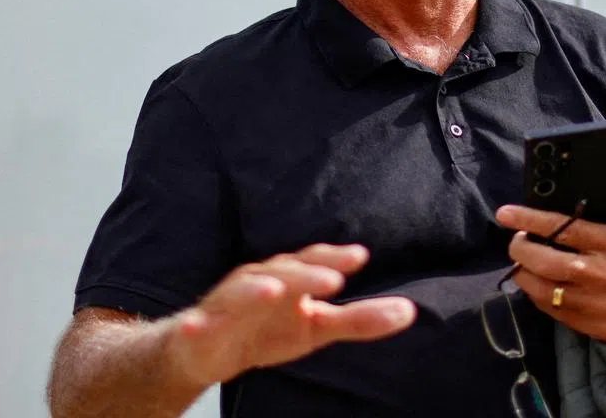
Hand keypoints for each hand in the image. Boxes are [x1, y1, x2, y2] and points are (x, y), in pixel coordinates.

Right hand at [165, 243, 415, 386]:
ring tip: (273, 290)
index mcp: (289, 278)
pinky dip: (195, 323)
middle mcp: (258, 282)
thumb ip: (360, 319)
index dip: (334, 258)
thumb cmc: (268, 329)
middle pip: (284, 273)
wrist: (205, 350)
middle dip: (307, 274)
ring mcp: (226, 305)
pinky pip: (195, 325)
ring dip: (255, 289)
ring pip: (240, 292)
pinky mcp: (197, 329)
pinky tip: (196, 324)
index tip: (361, 256)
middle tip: (333, 279)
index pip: (314, 262)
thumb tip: (410, 311)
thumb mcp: (318, 327)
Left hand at [496, 167, 605, 347]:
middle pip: (543, 259)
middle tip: (516, 239)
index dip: (528, 219)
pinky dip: (536, 294)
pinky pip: (549, 308)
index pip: (561, 227)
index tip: (505, 213)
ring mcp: (590, 301)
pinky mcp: (586, 323)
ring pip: (540, 287)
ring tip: (523, 259)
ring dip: (523, 272)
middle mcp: (598, 272)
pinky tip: (538, 283)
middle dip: (520, 246)